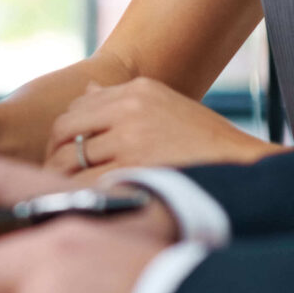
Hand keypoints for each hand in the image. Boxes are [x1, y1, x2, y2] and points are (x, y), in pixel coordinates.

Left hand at [46, 76, 281, 176]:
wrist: (242, 164)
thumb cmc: (203, 140)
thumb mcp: (164, 104)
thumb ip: (120, 98)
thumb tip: (85, 92)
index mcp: (136, 90)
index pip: (77, 107)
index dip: (62, 133)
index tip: (60, 152)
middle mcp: (130, 107)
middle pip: (67, 128)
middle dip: (54, 153)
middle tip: (51, 175)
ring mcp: (133, 137)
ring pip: (75, 156)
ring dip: (61, 176)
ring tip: (62, 192)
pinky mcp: (138, 168)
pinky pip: (93, 181)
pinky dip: (80, 192)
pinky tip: (83, 202)